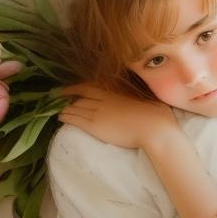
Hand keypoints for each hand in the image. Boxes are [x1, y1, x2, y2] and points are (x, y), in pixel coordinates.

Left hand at [58, 82, 179, 148]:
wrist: (153, 129)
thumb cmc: (156, 115)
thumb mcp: (145, 99)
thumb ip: (137, 97)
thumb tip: (139, 98)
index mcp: (114, 93)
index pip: (88, 88)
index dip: (75, 88)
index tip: (68, 90)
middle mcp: (103, 101)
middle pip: (80, 99)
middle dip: (69, 100)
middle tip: (61, 103)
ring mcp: (98, 113)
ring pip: (76, 109)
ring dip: (66, 110)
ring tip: (60, 112)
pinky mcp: (95, 126)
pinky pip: (75, 120)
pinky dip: (66, 117)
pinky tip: (60, 118)